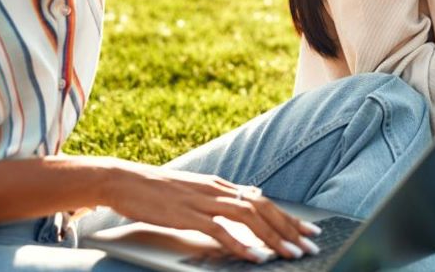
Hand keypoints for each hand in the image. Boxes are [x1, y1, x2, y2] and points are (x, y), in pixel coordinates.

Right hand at [102, 161, 319, 262]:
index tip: (309, 231)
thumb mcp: (196, 191)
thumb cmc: (157, 190)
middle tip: (310, 246)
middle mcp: (217, 190)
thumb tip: (251, 198)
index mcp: (221, 185)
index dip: (289, 217)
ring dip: (273, 237)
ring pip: (248, 217)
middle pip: (263, 208)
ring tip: (291, 254)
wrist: (124, 180)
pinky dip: (240, 243)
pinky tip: (254, 256)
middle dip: (289, 229)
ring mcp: (203, 201)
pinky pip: (220, 230)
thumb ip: (222, 197)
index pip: (264, 201)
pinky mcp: (187, 214)